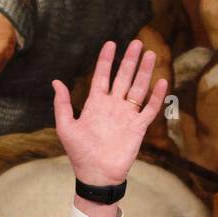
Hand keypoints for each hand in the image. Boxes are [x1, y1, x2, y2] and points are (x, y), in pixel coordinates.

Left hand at [52, 39, 168, 185]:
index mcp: (95, 105)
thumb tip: (56, 82)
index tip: (110, 43)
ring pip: (138, 88)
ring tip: (150, 54)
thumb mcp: (65, 127)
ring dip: (145, 72)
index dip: (106, 61)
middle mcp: (112, 106)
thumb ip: (62, 104)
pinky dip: (157, 96)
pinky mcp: (138, 126)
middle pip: (123, 78)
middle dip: (129, 60)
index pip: (101, 77)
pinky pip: (150, 108)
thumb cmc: (79, 153)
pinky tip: (162, 81)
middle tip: (137, 42)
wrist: (96, 174)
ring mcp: (126, 115)